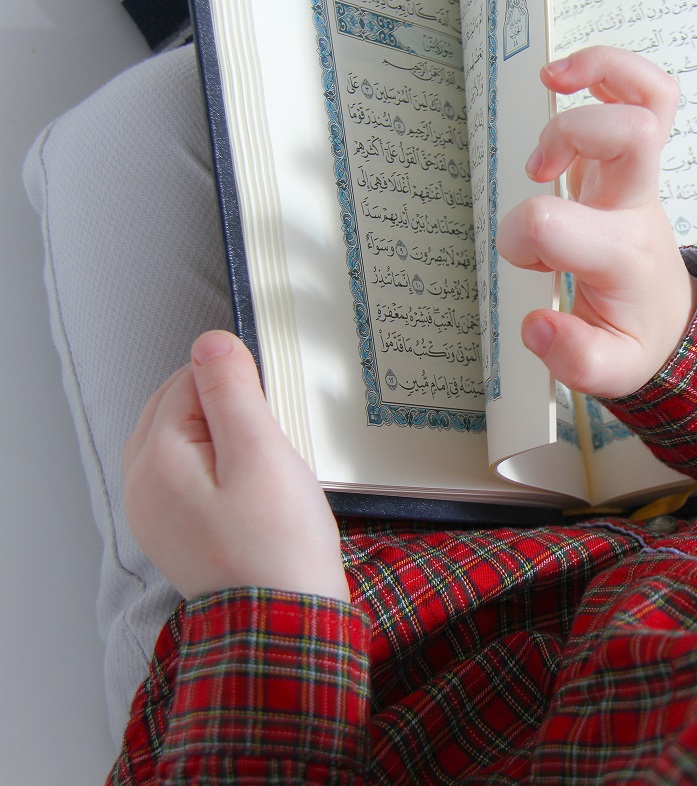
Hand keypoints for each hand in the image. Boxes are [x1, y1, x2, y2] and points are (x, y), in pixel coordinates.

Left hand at [122, 331, 349, 602]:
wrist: (285, 623)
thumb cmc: (279, 543)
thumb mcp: (262, 454)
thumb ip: (233, 393)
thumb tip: (210, 341)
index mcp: (156, 460)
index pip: (186, 382)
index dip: (236, 381)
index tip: (277, 406)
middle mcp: (142, 485)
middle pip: (175, 409)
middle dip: (222, 405)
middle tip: (274, 429)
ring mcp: (155, 514)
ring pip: (180, 442)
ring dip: (220, 434)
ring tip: (266, 456)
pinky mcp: (177, 533)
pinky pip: (188, 476)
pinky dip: (217, 465)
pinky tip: (251, 483)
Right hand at [498, 46, 696, 397]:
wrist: (671, 321)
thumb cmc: (634, 335)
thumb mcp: (608, 370)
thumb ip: (573, 358)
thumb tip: (537, 324)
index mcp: (623, 257)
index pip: (559, 223)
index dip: (521, 234)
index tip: (525, 259)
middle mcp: (637, 206)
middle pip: (630, 134)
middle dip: (566, 136)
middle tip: (538, 173)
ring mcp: (641, 176)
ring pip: (648, 98)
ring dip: (593, 79)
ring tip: (552, 90)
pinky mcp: (637, 158)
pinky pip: (648, 90)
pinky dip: (608, 67)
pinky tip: (567, 76)